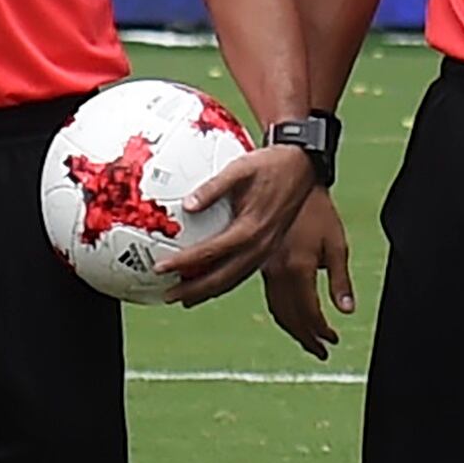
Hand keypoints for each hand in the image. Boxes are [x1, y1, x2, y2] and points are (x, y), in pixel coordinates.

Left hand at [158, 144, 316, 304]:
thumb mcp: (240, 168)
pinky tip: (211, 281)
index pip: (210, 252)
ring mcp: (266, 249)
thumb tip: (187, 204)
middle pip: (222, 277)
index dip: (183, 262)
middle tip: (168, 295)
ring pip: (233, 279)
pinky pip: (243, 271)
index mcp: (251, 228)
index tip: (160, 267)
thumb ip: (213, 187)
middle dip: (193, 290)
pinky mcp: (269, 248)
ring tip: (185, 298)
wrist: (303, 166)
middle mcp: (260, 245)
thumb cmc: (272, 165)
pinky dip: (224, 281)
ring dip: (208, 291)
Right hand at [262, 188, 355, 358]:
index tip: (331, 342)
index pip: (309, 313)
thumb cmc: (318, 209)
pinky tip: (290, 316)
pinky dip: (281, 313)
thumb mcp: (336, 243)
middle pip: (290, 318)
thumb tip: (346, 309)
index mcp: (298, 268)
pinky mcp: (262, 262)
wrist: (292, 181)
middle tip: (320, 350)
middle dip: (305, 338)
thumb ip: (340, 279)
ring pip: (277, 309)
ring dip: (292, 329)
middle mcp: (279, 272)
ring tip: (308, 340)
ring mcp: (267, 268)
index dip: (320, 332)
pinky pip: (271, 297)